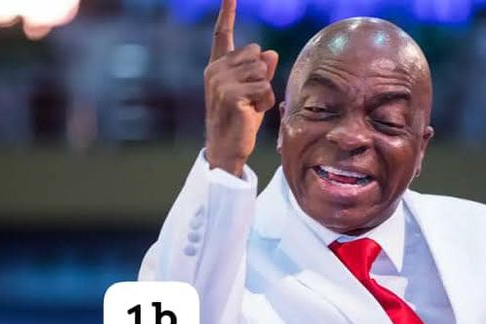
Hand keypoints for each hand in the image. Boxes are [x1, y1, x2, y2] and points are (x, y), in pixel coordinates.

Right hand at [203, 0, 278, 175]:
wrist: (226, 148)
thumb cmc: (240, 121)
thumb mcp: (253, 92)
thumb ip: (260, 71)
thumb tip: (270, 53)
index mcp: (217, 67)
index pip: (223, 34)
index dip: (227, 12)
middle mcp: (215, 71)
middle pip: (255, 53)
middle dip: (262, 75)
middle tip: (250, 98)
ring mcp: (221, 82)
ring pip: (262, 71)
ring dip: (265, 91)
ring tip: (250, 107)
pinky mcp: (232, 95)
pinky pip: (264, 87)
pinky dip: (265, 102)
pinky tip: (251, 113)